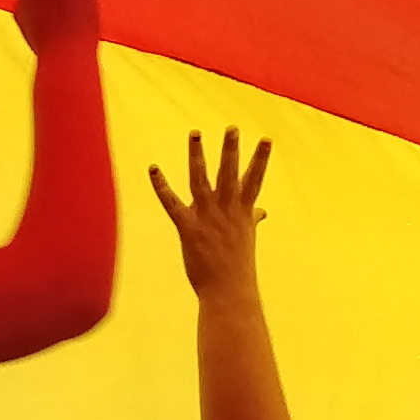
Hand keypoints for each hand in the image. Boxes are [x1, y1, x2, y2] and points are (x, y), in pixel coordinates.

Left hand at [146, 130, 270, 301]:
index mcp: (243, 212)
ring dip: (197, 156)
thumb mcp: (247, 238)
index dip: (261, 159)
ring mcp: (207, 218)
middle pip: (229, 174)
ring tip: (195, 133)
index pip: (254, 180)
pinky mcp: (188, 228)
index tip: (266, 139)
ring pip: (201, 180)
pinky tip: (153, 168)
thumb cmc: (238, 266)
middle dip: (231, 150)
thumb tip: (262, 212)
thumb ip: (252, 220)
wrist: (229, 292)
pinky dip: (161, 185)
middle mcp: (227, 211)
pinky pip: (172, 202)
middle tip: (231, 127)